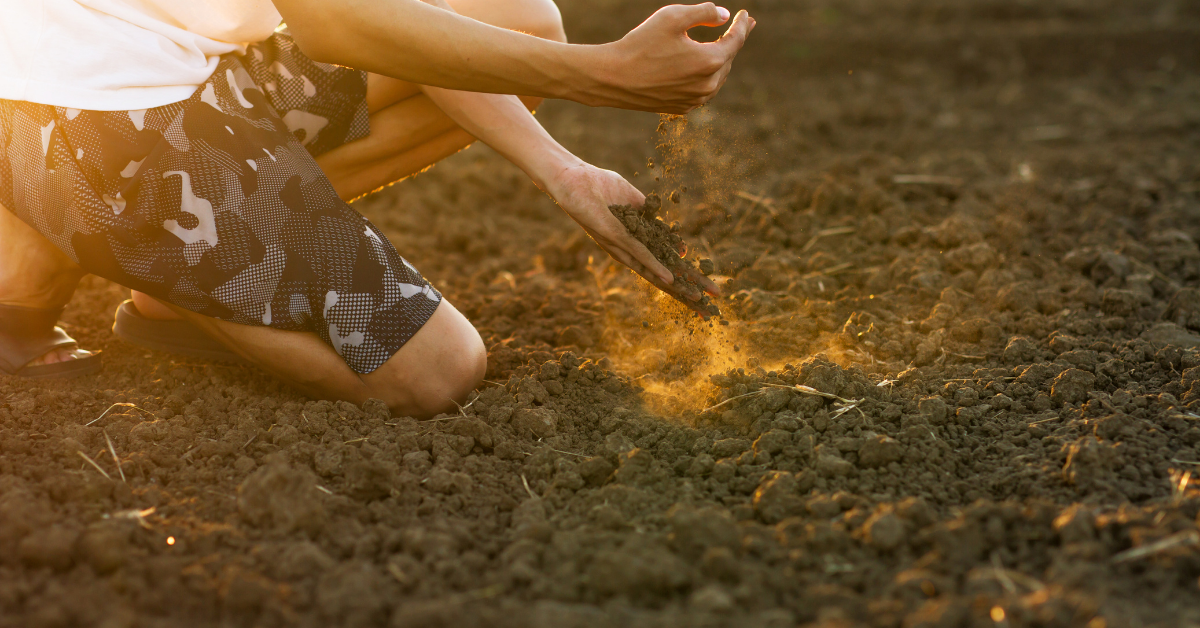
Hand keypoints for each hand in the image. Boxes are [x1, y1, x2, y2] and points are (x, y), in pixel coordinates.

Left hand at [544, 162, 720, 313]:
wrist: (570, 178)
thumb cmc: (598, 187)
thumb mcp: (633, 202)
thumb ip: (653, 221)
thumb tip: (678, 245)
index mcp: (634, 244)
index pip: (666, 266)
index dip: (688, 279)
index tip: (708, 293)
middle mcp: (628, 251)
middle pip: (664, 277)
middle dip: (689, 292)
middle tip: (713, 306)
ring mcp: (621, 246)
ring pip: (655, 272)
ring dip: (678, 287)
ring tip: (698, 300)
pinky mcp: (614, 236)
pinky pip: (639, 254)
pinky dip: (656, 267)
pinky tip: (672, 280)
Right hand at [586, 4, 754, 112]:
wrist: (613, 77)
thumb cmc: (641, 44)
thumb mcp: (672, 16)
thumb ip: (704, 12)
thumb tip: (723, 16)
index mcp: (709, 62)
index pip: (736, 40)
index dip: (743, 25)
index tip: (746, 15)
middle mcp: (707, 86)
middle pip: (728, 59)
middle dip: (734, 41)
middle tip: (743, 27)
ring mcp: (694, 100)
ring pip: (717, 77)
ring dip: (722, 60)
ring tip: (724, 46)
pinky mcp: (681, 108)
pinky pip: (702, 90)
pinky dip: (707, 77)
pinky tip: (704, 69)